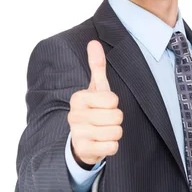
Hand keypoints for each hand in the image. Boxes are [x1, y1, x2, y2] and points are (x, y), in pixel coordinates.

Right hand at [68, 40, 122, 166]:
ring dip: (114, 133)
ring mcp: (77, 133)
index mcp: (78, 98)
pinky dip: (111, 146)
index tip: (104, 107)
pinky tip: (101, 143)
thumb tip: (94, 42)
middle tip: (104, 121)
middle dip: (116, 120)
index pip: (113, 100)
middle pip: (116, 116)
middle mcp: (75, 115)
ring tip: (103, 131)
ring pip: (116, 132)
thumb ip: (97, 66)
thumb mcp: (96, 88)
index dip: (114, 104)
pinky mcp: (83, 150)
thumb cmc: (93, 110)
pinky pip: (112, 147)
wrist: (81, 141)